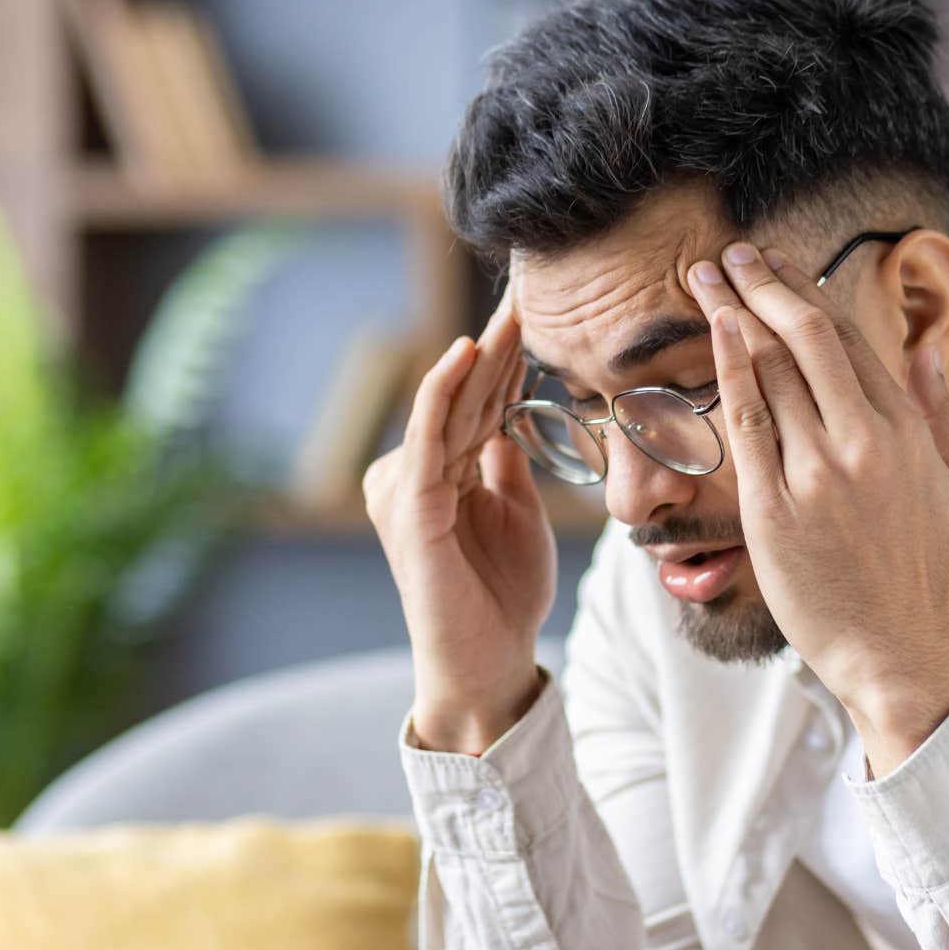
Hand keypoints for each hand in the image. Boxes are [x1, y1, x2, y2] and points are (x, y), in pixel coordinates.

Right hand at [364, 288, 554, 755]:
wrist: (488, 662)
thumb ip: (504, 465)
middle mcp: (415, 470)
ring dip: (480, 352)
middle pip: (464, 393)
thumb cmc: (501, 595)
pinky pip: (429, 433)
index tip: (541, 311)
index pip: (477, 401)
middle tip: (532, 287)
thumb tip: (508, 419)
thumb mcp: (516, 514)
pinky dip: (445, 390)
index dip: (508, 356)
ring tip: (512, 307)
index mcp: (441, 472)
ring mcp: (407, 486)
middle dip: (498, 341)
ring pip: (448, 402)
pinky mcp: (410, 506)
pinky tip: (467, 351)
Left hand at [685, 242, 948, 773]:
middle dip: (763, 281)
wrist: (894, 653)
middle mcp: (863, 440)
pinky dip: (730, 365)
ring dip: (735, 309)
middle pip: (806, 335)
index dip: (806, 290)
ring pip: (772, 367)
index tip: (776, 264)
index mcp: (905, 432)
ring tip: (705, 276)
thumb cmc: (923, 576)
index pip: (850, 338)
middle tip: (731, 252)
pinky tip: (715, 328)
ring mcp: (818, 472)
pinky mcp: (775, 507)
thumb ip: (942, 416)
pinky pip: (747, 419)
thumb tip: (924, 351)